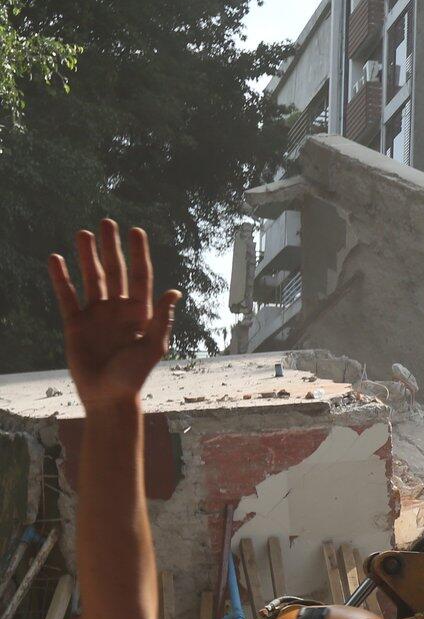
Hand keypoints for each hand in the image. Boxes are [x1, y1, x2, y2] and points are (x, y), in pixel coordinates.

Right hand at [46, 220, 180, 409]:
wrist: (108, 397)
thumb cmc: (135, 375)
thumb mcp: (153, 347)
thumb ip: (161, 318)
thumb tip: (173, 291)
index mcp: (140, 312)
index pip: (141, 276)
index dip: (139, 254)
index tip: (136, 231)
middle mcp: (118, 309)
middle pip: (115, 271)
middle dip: (111, 247)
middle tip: (106, 222)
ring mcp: (96, 315)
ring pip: (92, 279)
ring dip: (87, 257)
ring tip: (83, 233)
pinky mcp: (75, 324)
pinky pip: (67, 296)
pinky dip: (61, 279)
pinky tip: (56, 260)